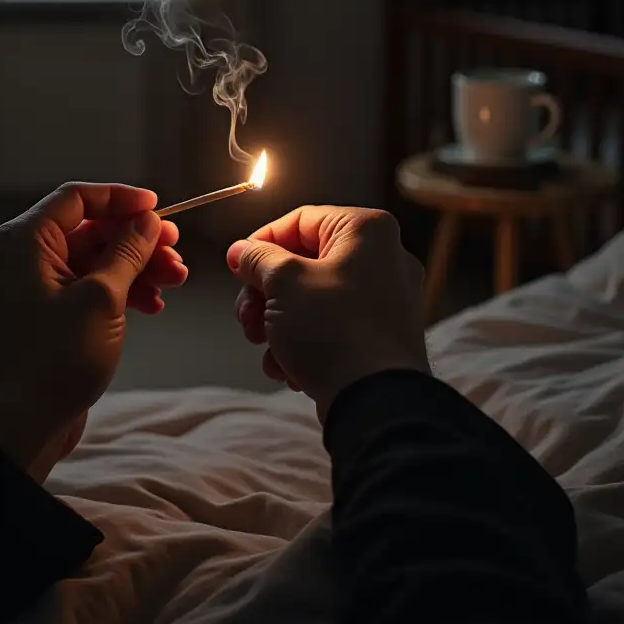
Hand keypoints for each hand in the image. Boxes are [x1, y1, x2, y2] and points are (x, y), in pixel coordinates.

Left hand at [0, 182, 186, 480]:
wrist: (23, 422)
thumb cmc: (54, 358)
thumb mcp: (101, 298)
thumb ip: (127, 252)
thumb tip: (147, 221)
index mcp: (27, 240)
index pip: (78, 198)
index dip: (121, 198)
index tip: (158, 208)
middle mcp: (29, 255)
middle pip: (93, 228)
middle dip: (138, 239)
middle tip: (176, 249)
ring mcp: (41, 284)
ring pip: (99, 258)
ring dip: (139, 266)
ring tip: (176, 279)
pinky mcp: (54, 311)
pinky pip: (94, 285)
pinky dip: (124, 290)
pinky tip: (154, 304)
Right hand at [226, 206, 427, 420]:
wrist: (376, 402)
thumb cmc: (335, 331)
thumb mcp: (283, 283)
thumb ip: (258, 259)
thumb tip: (241, 252)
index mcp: (366, 230)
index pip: (300, 221)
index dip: (260, 244)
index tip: (237, 268)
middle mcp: (384, 258)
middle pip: (303, 263)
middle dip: (266, 294)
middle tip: (248, 319)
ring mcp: (386, 299)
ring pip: (313, 298)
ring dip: (278, 322)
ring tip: (265, 348)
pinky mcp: (381, 335)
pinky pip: (332, 325)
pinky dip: (304, 342)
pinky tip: (286, 368)